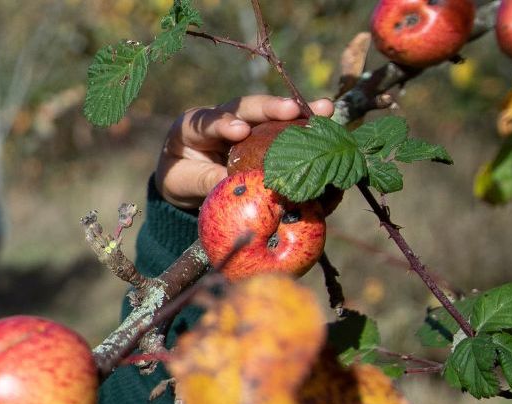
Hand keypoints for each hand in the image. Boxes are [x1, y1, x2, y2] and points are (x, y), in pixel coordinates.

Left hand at [156, 95, 335, 210]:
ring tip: (325, 110)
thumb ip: (205, 182)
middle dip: (270, 107)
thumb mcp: (183, 182)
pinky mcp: (264, 132)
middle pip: (246, 107)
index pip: (206, 121)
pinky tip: (330, 126)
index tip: (239, 131)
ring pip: (271, 113)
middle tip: (291, 109)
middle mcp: (223, 116)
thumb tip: (236, 186)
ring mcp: (246, 122)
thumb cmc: (181, 176)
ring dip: (300, 111)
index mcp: (193, 126)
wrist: (187, 177)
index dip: (223, 123)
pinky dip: (306, 128)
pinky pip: (285, 129)